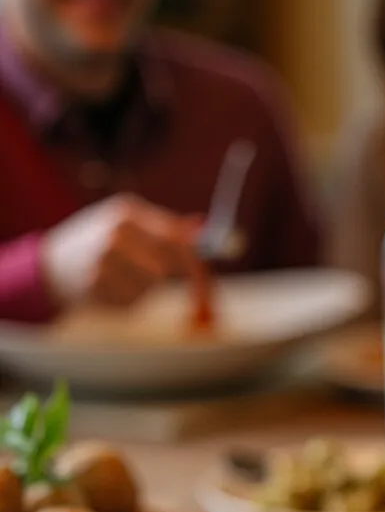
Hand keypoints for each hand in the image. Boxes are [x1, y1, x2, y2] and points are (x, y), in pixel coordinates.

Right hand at [41, 194, 204, 307]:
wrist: (50, 267)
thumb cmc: (97, 242)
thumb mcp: (127, 224)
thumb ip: (165, 227)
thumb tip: (203, 226)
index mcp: (126, 212)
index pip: (176, 237)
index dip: (196, 261)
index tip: (207, 280)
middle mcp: (115, 232)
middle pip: (166, 263)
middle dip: (176, 280)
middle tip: (185, 292)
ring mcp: (103, 258)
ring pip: (152, 284)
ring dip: (147, 288)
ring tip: (123, 277)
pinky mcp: (96, 284)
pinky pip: (135, 299)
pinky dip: (130, 299)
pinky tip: (110, 288)